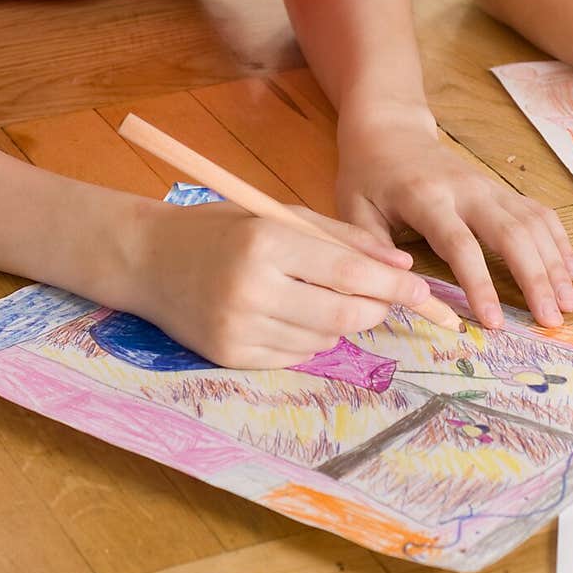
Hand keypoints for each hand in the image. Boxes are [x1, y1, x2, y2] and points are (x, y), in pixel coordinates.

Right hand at [133, 199, 429, 368]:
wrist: (148, 259)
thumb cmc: (224, 228)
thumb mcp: (283, 215)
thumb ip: (344, 238)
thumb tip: (401, 264)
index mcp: (268, 243)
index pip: (350, 273)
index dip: (395, 286)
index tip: (425, 292)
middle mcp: (253, 290)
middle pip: (345, 314)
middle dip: (376, 308)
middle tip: (384, 297)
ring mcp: (240, 329)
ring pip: (325, 338)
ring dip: (339, 321)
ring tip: (318, 294)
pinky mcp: (231, 358)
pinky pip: (296, 357)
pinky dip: (308, 338)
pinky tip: (289, 314)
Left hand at [335, 116, 572, 329]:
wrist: (390, 129)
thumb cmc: (368, 176)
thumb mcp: (353, 210)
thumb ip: (371, 250)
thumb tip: (397, 292)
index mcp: (426, 198)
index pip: (461, 244)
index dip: (480, 284)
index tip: (496, 322)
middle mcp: (467, 190)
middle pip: (511, 234)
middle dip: (535, 278)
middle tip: (552, 320)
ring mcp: (489, 186)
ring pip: (532, 223)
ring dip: (554, 264)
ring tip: (569, 304)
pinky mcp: (500, 188)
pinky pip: (538, 213)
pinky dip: (558, 241)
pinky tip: (569, 271)